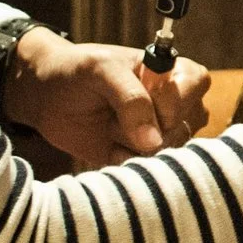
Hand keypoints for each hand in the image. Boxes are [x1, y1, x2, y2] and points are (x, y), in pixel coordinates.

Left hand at [4, 28, 211, 166]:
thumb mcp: (101, 70)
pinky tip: (108, 147)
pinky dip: (124, 162)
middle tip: (115, 111)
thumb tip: (154, 142)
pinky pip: (146, 172)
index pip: (196, 87)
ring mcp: (162, 135)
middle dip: (144, 127)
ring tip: (110, 127)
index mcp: (175, 73)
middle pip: (184, 127)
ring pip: (167, 153)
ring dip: (132, 145)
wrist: (47, 96)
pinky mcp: (141, 159)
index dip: (169, 100)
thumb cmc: (78, 71)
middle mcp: (177, 106)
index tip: (140, 95)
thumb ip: (131, 99)